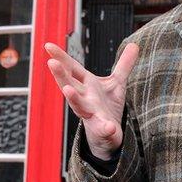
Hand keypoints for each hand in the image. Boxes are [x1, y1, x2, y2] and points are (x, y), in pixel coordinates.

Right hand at [45, 42, 138, 159]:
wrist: (107, 136)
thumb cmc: (107, 107)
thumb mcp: (116, 83)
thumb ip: (124, 65)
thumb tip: (133, 44)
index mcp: (87, 85)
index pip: (72, 68)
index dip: (61, 57)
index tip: (48, 45)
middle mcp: (84, 98)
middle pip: (69, 84)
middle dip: (61, 75)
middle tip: (51, 63)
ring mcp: (91, 114)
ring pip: (79, 106)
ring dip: (73, 98)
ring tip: (68, 90)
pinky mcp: (102, 130)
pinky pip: (104, 129)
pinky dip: (106, 128)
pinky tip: (109, 127)